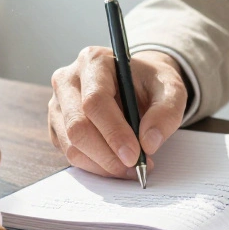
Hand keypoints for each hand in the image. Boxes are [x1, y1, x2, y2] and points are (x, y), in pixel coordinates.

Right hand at [48, 47, 187, 178]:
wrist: (136, 86)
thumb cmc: (151, 84)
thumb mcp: (172, 90)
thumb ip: (166, 113)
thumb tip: (148, 142)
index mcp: (93, 62)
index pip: (95, 101)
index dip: (114, 132)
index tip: (134, 155)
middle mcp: (68, 80)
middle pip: (77, 126)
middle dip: (107, 155)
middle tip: (134, 168)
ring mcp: (58, 104)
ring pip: (71, 145)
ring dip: (102, 165)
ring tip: (129, 167)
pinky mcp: (56, 126)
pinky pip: (69, 154)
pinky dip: (94, 166)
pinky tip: (115, 162)